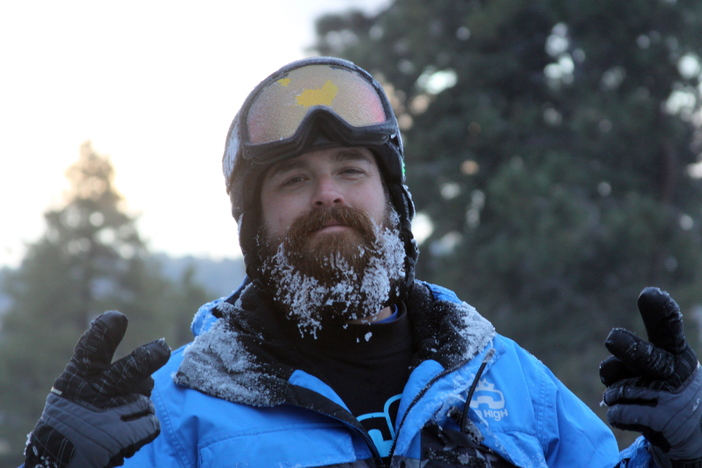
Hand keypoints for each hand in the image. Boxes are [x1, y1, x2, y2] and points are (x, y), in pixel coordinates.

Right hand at [24, 311, 170, 467]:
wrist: (60, 459)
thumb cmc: (75, 413)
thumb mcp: (77, 385)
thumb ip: (107, 367)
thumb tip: (158, 349)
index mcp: (77, 377)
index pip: (90, 350)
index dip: (104, 333)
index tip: (118, 318)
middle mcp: (92, 394)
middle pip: (130, 370)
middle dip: (149, 358)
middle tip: (162, 348)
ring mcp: (109, 417)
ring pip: (145, 396)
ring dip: (139, 402)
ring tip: (119, 415)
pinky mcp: (122, 439)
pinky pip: (151, 422)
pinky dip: (144, 427)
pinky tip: (127, 433)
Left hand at [600, 287, 701, 464]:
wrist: (692, 431)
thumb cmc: (666, 384)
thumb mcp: (661, 361)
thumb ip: (635, 352)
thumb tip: (614, 341)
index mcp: (675, 351)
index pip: (668, 327)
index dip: (660, 312)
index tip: (649, 294)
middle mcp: (674, 371)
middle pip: (645, 357)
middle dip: (628, 348)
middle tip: (612, 338)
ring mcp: (667, 397)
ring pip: (618, 388)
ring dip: (616, 392)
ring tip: (634, 397)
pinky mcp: (659, 421)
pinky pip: (618, 412)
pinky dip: (618, 414)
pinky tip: (633, 416)